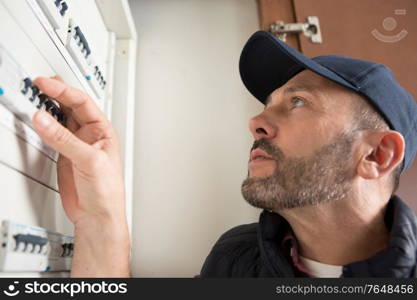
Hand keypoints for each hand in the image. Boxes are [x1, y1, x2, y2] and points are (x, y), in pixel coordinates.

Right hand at [32, 76, 129, 276]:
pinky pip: (52, 135)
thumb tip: (44, 119)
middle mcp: (91, 136)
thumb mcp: (89, 160)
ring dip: (49, 108)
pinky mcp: (64, 156)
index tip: (46, 83)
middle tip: (39, 83)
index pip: (83, 103)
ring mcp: (76, 145)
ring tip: (36, 96)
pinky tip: (37, 120)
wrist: (97, 216)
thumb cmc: (107, 191)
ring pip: (61, 119)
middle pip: (72, 107)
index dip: (64, 91)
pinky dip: (43, 127)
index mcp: (103, 132)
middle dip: (56, 93)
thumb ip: (64, 139)